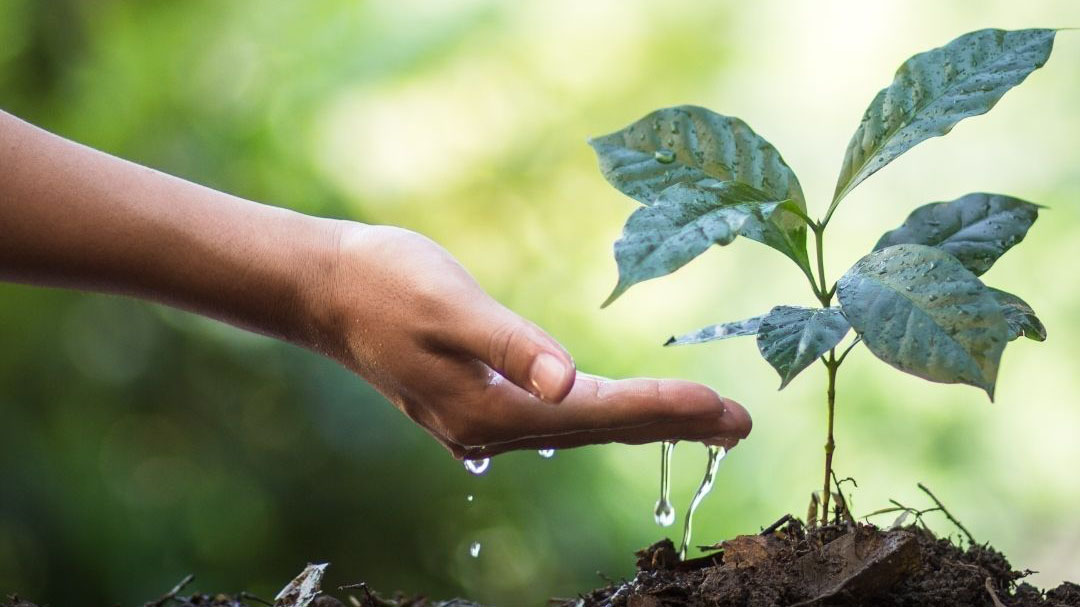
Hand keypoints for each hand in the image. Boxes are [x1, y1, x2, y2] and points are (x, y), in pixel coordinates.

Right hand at [315, 224, 751, 458]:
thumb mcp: (448, 303)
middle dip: (674, 425)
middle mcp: (489, 429)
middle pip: (600, 429)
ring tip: (706, 420)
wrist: (325, 289)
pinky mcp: (477, 404)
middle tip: (743, 425)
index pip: (597, 412)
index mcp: (488, 408)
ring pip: (584, 427)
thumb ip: (509, 343)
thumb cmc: (383, 283)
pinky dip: (606, 413)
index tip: (724, 406)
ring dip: (646, 421)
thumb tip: (566, 381)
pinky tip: (625, 410)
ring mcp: (482, 423)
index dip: (663, 407)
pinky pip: (560, 419)